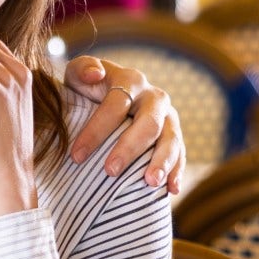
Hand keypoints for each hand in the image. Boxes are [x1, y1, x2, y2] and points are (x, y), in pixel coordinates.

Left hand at [61, 57, 185, 193]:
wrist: (107, 95)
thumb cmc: (88, 87)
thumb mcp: (79, 73)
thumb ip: (82, 69)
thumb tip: (95, 75)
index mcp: (130, 81)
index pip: (115, 105)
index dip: (96, 130)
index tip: (76, 155)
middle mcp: (154, 98)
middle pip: (148, 123)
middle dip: (129, 148)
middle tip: (109, 171)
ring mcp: (169, 117)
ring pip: (171, 139)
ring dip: (162, 161)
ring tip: (150, 182)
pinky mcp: (175, 136)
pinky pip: (181, 154)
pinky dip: (177, 172)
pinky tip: (171, 190)